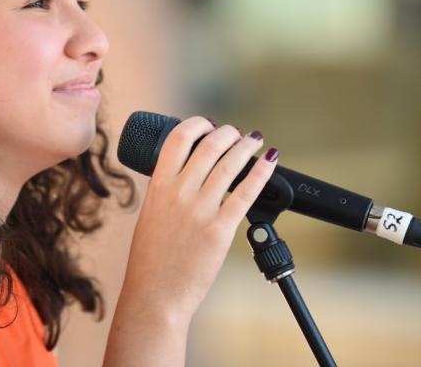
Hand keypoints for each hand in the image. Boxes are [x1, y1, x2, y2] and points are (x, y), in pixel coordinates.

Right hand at [119, 116, 277, 324]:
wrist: (155, 294)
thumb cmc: (151, 259)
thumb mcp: (151, 214)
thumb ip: (168, 192)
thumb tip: (190, 174)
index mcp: (158, 186)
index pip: (178, 139)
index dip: (198, 124)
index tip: (209, 125)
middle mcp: (178, 193)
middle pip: (208, 146)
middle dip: (227, 133)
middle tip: (236, 133)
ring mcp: (200, 210)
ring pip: (229, 165)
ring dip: (246, 147)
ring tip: (254, 140)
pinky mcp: (220, 230)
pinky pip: (246, 194)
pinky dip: (261, 173)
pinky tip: (269, 161)